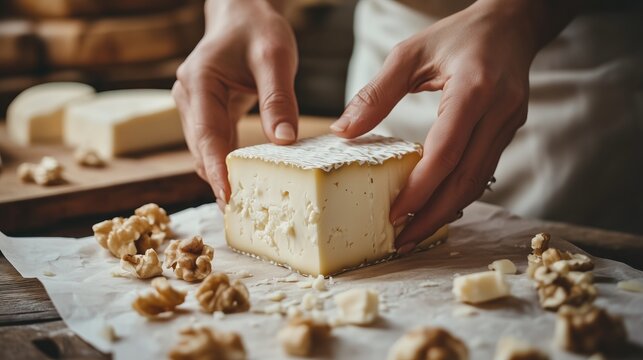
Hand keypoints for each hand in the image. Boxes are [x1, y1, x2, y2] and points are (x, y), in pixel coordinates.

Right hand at [172, 0, 298, 209]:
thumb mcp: (275, 57)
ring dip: (222, 177)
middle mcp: (189, 98)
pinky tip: (245, 183)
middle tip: (245, 214)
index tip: (229, 199)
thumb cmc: (257, 29)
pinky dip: (228, 165)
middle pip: (202, 150)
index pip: (207, 135)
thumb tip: (283, 142)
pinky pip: (215, 145)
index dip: (217, 170)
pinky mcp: (206, 114)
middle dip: (220, 181)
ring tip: (246, 206)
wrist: (243, 14)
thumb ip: (278, 99)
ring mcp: (194, 108)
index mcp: (199, 82)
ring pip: (206, 152)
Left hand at [331, 0, 570, 251]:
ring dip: (446, 211)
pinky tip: (437, 206)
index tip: (395, 214)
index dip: (421, 188)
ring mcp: (509, 124)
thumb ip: (377, 94)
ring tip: (416, 232)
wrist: (513, 23)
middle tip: (403, 239)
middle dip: (433, 214)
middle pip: (465, 178)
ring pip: (478, 181)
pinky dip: (458, 193)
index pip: (446, 152)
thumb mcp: (410, 53)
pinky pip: (483, 171)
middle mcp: (498, 112)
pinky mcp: (509, 131)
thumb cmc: (458, 34)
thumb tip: (344, 132)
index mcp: (474, 89)